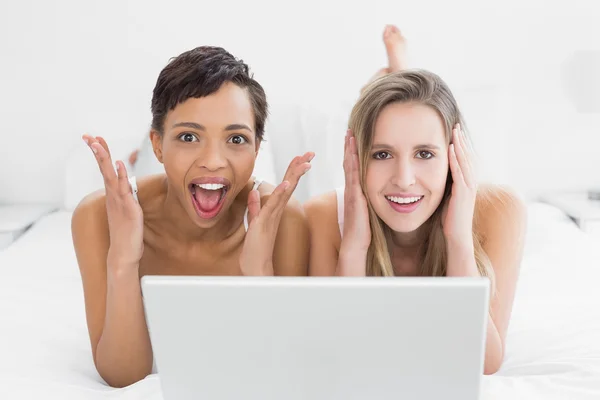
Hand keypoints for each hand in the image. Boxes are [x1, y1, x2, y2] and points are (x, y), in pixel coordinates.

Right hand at [83, 134, 143, 267]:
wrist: (124, 255)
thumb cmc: (126, 234)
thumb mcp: (127, 212)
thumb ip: (127, 198)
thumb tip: (129, 188)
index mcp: (113, 196)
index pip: (105, 171)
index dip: (101, 155)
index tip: (94, 140)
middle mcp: (113, 197)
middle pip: (104, 169)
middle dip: (97, 152)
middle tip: (88, 136)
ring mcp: (119, 202)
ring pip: (110, 176)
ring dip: (105, 159)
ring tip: (98, 143)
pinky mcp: (128, 209)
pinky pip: (124, 189)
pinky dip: (121, 175)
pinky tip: (118, 163)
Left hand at [239, 152, 313, 275]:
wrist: (255, 268)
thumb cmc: (256, 248)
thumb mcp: (254, 222)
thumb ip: (255, 207)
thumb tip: (254, 192)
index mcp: (274, 209)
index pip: (285, 185)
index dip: (293, 170)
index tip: (301, 157)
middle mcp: (277, 211)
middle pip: (290, 184)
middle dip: (299, 167)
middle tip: (310, 153)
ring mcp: (273, 216)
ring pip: (285, 191)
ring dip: (294, 176)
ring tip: (304, 162)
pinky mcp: (265, 222)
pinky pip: (273, 205)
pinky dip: (280, 193)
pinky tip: (287, 183)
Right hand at [341, 130, 370, 252]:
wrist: (356, 243)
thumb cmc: (364, 231)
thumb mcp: (369, 211)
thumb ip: (372, 201)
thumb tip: (383, 194)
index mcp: (356, 192)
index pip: (353, 168)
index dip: (352, 154)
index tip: (354, 140)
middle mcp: (352, 189)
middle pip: (348, 163)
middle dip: (348, 147)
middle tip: (349, 131)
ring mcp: (351, 192)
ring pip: (349, 166)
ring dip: (348, 150)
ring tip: (348, 135)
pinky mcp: (354, 196)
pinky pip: (353, 175)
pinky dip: (351, 162)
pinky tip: (352, 152)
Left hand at [442, 124, 476, 244]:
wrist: (457, 238)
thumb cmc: (450, 220)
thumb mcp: (447, 198)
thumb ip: (445, 186)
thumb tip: (434, 176)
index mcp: (466, 183)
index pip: (464, 160)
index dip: (459, 145)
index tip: (453, 131)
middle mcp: (470, 183)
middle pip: (466, 156)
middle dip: (461, 140)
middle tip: (455, 125)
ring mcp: (468, 188)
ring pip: (465, 161)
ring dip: (460, 145)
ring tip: (454, 131)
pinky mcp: (463, 194)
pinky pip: (460, 172)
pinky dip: (456, 159)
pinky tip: (452, 149)